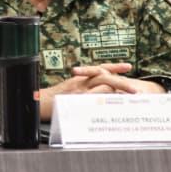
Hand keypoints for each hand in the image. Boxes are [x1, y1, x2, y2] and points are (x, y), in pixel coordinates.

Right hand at [38, 63, 163, 119]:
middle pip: (103, 76)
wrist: (33, 104)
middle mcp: (78, 83)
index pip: (97, 69)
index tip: (127, 66)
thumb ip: (81, 95)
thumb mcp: (65, 96)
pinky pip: (94, 97)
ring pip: (102, 84)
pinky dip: (107, 98)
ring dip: (120, 89)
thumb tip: (99, 99)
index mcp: (77, 80)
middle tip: (137, 90)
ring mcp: (77, 91)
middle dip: (122, 81)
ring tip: (134, 96)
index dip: (113, 67)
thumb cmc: (46, 103)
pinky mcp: (75, 99)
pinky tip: (117, 103)